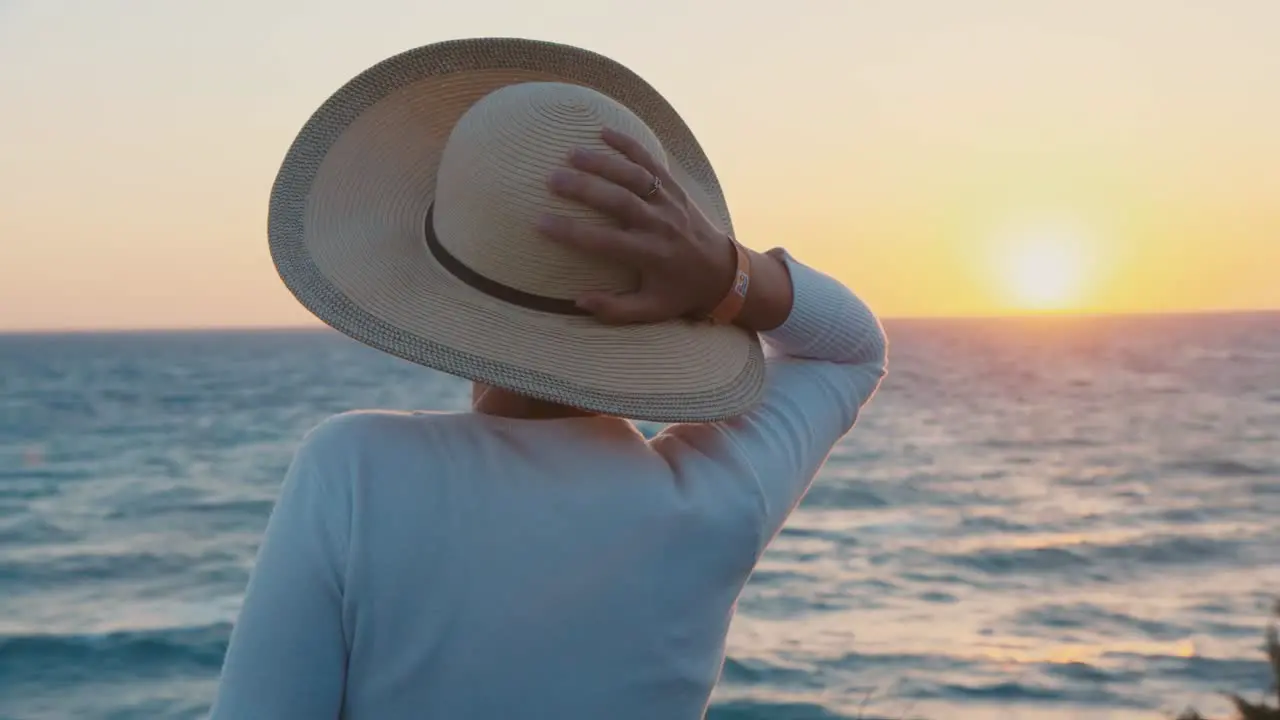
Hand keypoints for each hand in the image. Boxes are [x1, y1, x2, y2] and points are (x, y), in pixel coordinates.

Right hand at [536, 128, 736, 323]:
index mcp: (650, 255)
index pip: (604, 242)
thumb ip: (615, 310)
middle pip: (619, 201)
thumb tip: (578, 302)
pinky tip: (603, 131)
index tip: (540, 223)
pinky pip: (652, 161)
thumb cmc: (680, 292)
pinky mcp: (675, 188)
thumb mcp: (651, 310)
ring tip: (571, 154)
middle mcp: (660, 225)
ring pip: (635, 177)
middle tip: (551, 179)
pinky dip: (629, 144)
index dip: (571, 233)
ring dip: (603, 162)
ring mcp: (669, 203)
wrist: (723, 272)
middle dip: (584, 188)